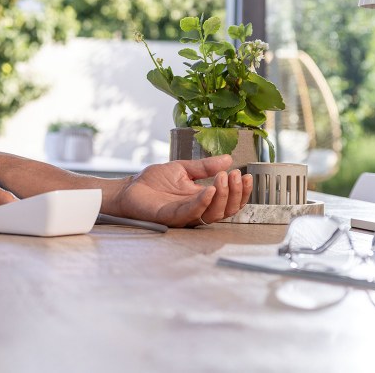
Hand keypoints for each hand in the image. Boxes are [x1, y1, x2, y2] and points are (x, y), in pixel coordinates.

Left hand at [111, 155, 251, 227]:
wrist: (129, 187)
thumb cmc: (153, 181)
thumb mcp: (183, 169)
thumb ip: (204, 166)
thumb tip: (228, 158)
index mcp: (202, 198)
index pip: (229, 200)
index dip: (241, 191)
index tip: (246, 175)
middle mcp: (197, 209)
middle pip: (226, 210)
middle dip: (236, 193)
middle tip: (236, 176)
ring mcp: (186, 215)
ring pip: (213, 213)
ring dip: (223, 196)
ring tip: (224, 178)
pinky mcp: (172, 217)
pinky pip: (192, 213)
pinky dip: (203, 202)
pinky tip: (210, 190)